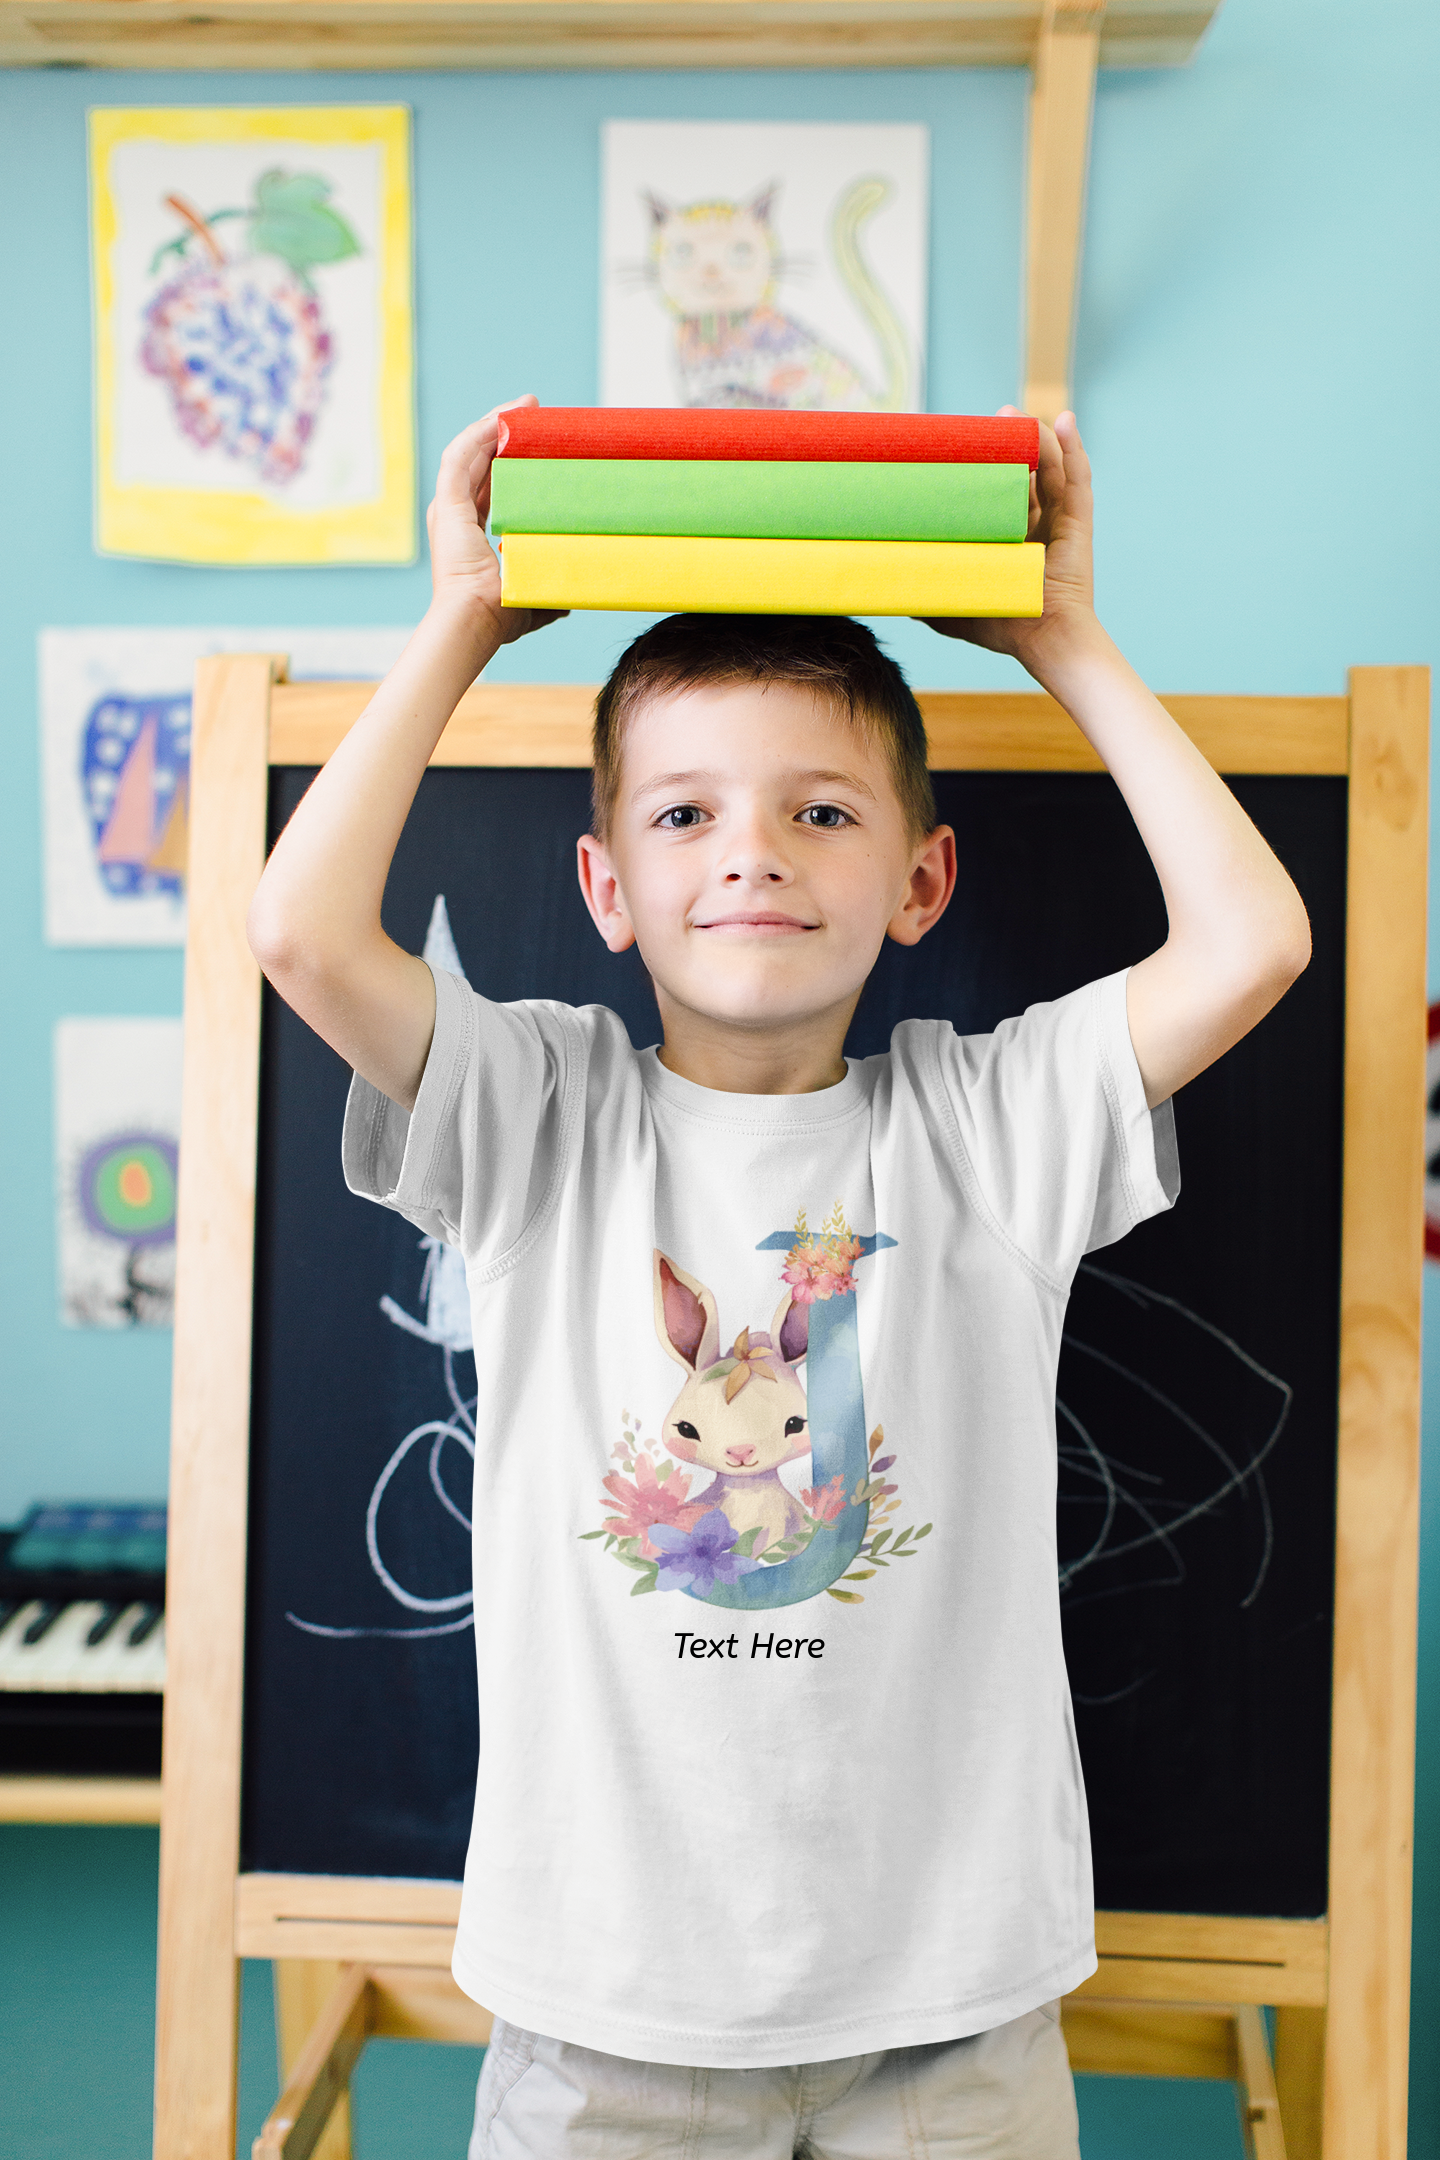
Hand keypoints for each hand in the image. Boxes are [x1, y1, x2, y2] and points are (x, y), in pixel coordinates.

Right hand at [426, 398, 567, 648]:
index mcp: (470, 535)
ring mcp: (448, 509)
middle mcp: (455, 518)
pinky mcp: (447, 504)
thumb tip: (570, 597)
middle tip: (532, 413)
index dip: (510, 463)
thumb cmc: (501, 617)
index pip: (490, 487)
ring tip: (522, 407)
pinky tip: (500, 418)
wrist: (477, 620)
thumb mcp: (531, 591)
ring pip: (469, 453)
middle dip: (503, 434)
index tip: (536, 445)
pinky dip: (478, 434)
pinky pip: (460, 456)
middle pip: (479, 463)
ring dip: (492, 425)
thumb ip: (548, 588)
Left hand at [921, 407, 1096, 676]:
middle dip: (1011, 440)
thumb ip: (929, 595)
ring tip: (1016, 416)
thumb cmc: (1003, 624)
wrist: (1044, 640)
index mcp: (1012, 535)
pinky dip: (1073, 448)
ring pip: (1051, 466)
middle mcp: (1038, 522)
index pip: (998, 489)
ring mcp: (1061, 519)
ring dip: (1037, 436)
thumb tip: (890, 591)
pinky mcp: (1079, 522)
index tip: (964, 442)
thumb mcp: (956, 607)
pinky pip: (1079, 479)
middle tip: (992, 420)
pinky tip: (1063, 421)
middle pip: (1026, 470)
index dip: (986, 464)